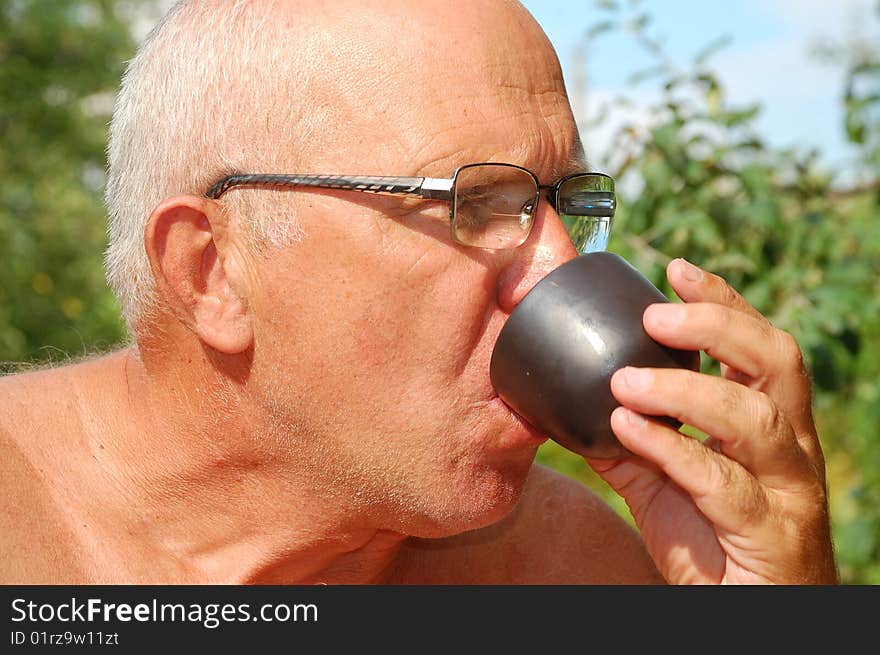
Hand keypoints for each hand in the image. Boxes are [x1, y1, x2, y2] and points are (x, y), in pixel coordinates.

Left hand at [587, 258, 836, 583]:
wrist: (742, 614)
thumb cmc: (710, 542)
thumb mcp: (662, 481)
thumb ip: (629, 440)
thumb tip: (575, 402)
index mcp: (769, 424)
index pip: (759, 346)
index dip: (723, 303)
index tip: (674, 270)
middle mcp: (789, 448)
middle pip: (777, 363)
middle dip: (717, 326)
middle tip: (655, 315)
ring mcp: (787, 491)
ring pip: (755, 420)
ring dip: (685, 391)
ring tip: (623, 381)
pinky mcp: (769, 534)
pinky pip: (724, 484)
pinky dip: (674, 450)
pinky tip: (628, 430)